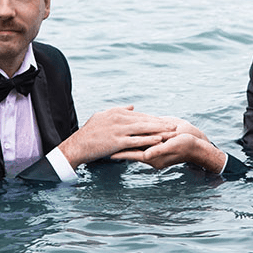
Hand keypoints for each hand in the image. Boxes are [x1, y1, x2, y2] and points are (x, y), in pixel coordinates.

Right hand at [58, 106, 175, 168]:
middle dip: (161, 123)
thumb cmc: (89, 132)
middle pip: (145, 120)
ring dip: (159, 131)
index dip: (154, 119)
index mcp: (117, 112)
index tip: (166, 121)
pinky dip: (149, 140)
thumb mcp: (103, 116)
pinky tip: (159, 141)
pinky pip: (137, 141)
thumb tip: (133, 107)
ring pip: (144, 129)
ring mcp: (118, 130)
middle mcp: (119, 118)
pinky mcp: (117, 141)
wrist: (77, 145)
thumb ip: (119, 110)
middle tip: (175, 126)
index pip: (140, 115)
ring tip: (172, 133)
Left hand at [111, 119, 226, 173]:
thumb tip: (146, 155)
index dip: (119, 151)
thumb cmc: (186, 144)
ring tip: (109, 140)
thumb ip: (158, 150)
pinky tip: (126, 134)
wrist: (197, 144)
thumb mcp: (172, 146)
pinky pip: (141, 143)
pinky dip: (133, 138)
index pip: (131, 153)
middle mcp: (150, 154)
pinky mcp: (155, 145)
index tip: (107, 150)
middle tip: (102, 144)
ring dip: (124, 141)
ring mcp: (152, 150)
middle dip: (118, 147)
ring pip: (135, 145)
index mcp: (153, 157)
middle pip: (130, 150)